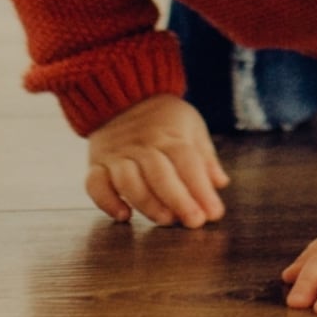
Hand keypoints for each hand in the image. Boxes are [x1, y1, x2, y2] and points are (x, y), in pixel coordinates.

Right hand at [85, 94, 229, 228]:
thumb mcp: (191, 125)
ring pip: (129, 181)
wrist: (124, 95)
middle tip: (194, 221)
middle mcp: (142, 145)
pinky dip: (107, 202)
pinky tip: (123, 215)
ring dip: (147, 203)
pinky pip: (95, 184)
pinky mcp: (97, 164)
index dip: (201, 189)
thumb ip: (205, 156)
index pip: (187, 162)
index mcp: (170, 134)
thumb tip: (220, 183)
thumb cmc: (164, 117)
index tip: (214, 212)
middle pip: (159, 174)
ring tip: (166, 220)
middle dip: (178, 200)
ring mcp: (117, 155)